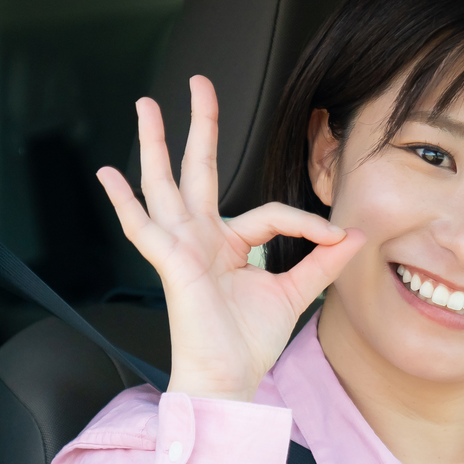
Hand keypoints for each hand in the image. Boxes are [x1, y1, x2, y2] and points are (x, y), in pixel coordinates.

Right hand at [97, 75, 364, 400]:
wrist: (229, 379)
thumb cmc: (250, 342)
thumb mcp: (296, 293)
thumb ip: (323, 262)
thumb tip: (355, 235)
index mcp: (230, 244)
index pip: (271, 211)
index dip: (308, 222)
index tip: (336, 237)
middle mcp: (202, 238)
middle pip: (199, 171)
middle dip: (200, 126)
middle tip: (199, 84)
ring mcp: (182, 247)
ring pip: (166, 184)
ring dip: (156, 143)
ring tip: (146, 105)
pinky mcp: (170, 263)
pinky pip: (143, 227)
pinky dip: (123, 201)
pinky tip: (108, 174)